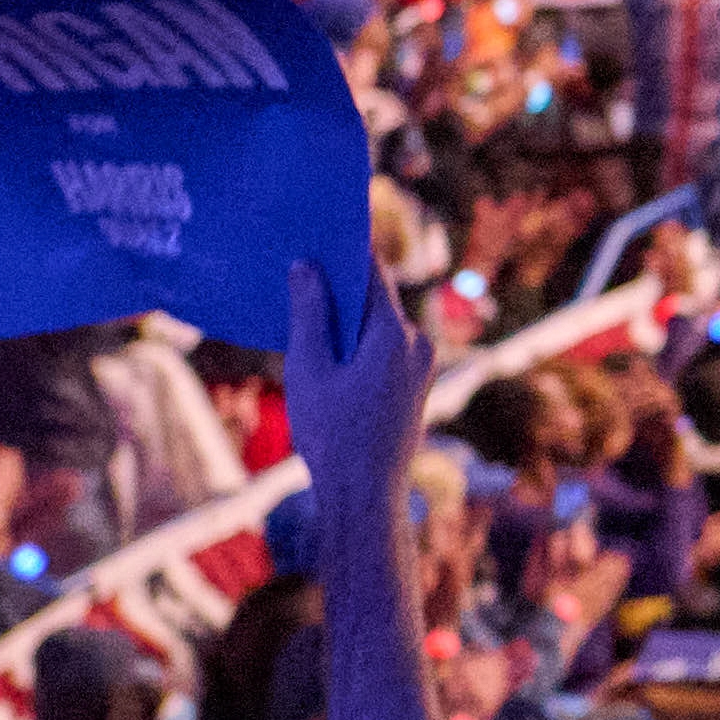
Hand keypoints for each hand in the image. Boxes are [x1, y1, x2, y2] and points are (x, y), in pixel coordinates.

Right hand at [281, 249, 437, 551]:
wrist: (366, 492)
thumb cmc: (333, 432)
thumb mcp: (310, 367)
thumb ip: (310, 313)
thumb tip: (307, 266)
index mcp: (395, 334)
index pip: (371, 274)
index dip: (344, 250)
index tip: (319, 227)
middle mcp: (418, 344)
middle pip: (375, 298)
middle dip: (340, 281)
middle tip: (299, 258)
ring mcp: (420, 366)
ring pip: (377, 324)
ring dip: (345, 313)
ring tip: (302, 297)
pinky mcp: (413, 384)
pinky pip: (382, 347)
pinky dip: (355, 338)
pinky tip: (323, 340)